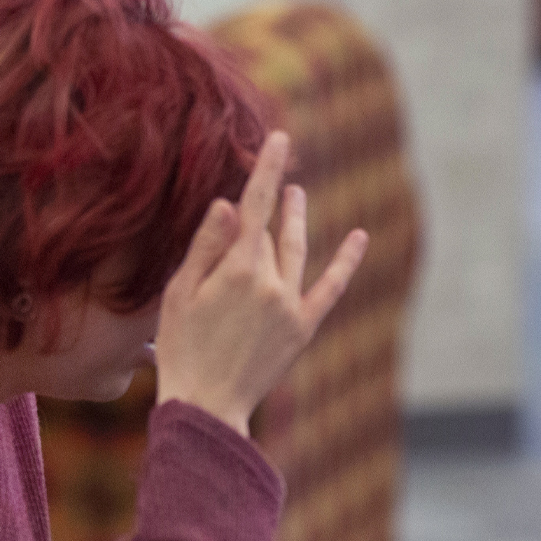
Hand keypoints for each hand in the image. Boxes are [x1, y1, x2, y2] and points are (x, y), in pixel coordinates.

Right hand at [155, 131, 369, 435]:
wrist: (207, 403)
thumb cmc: (180, 347)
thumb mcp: (181, 293)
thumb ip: (207, 247)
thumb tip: (231, 204)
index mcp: (236, 269)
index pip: (254, 206)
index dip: (267, 170)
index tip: (280, 138)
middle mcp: (269, 282)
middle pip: (270, 231)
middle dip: (270, 203)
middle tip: (278, 171)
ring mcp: (290, 305)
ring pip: (296, 251)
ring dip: (297, 220)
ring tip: (297, 194)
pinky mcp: (303, 327)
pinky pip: (330, 288)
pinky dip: (346, 262)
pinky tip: (359, 237)